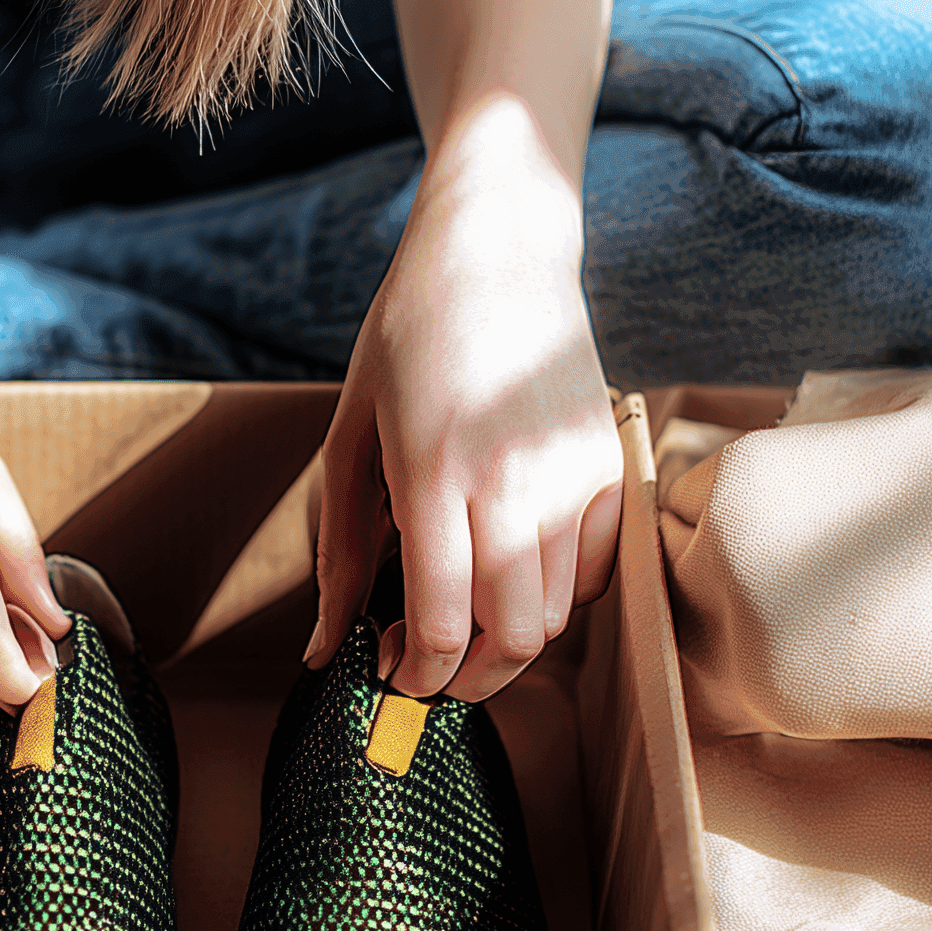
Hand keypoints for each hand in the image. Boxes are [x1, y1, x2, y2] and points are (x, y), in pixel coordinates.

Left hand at [308, 142, 622, 702]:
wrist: (497, 251)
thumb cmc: (407, 336)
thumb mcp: (349, 437)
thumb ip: (340, 551)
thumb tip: (322, 649)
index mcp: (434, 474)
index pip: (440, 623)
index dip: (414, 674)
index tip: (391, 673)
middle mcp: (513, 483)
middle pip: (511, 640)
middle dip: (464, 679)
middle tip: (425, 667)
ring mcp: (572, 476)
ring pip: (556, 617)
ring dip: (507, 642)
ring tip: (464, 616)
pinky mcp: (609, 466)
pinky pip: (593, 574)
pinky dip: (555, 597)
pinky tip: (511, 571)